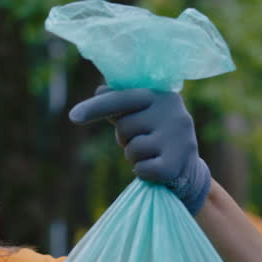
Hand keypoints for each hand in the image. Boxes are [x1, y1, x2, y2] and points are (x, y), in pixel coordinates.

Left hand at [68, 87, 211, 214]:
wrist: (189, 171)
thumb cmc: (158, 139)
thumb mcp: (143, 117)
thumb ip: (122, 105)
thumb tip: (101, 89)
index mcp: (163, 96)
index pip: (123, 99)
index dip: (97, 107)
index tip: (73, 116)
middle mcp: (173, 112)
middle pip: (124, 126)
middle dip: (126, 138)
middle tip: (144, 142)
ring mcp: (177, 138)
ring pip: (132, 149)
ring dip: (135, 157)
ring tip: (152, 155)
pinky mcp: (175, 164)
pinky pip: (141, 169)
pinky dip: (143, 173)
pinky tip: (156, 170)